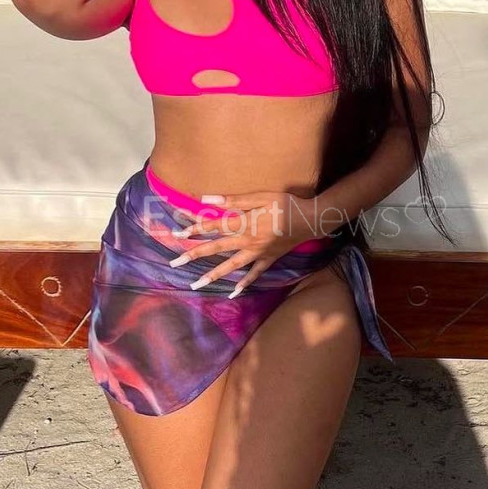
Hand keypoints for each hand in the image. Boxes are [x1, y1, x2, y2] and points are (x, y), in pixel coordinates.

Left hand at [168, 191, 323, 296]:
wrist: (311, 220)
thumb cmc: (286, 204)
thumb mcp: (262, 196)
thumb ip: (235, 200)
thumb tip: (208, 199)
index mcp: (245, 223)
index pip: (214, 225)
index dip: (195, 228)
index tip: (178, 233)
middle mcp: (248, 241)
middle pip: (216, 248)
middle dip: (194, 254)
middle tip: (175, 262)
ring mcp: (258, 253)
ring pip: (231, 266)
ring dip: (212, 275)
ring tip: (196, 284)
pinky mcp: (268, 259)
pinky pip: (255, 274)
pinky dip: (245, 283)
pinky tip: (234, 292)